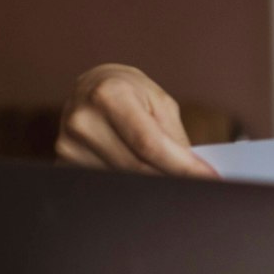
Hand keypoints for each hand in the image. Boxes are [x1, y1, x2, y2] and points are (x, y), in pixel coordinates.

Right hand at [56, 64, 215, 176]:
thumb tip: (192, 173)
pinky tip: (141, 176)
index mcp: (108, 95)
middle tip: (199, 186)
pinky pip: (107, 183)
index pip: (149, 144)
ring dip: (151, 183)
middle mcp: (82, 119)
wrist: (91, 87)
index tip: (209, 180)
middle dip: (172, 179)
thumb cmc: (131, 91)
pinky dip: (130, 184)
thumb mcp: (160, 102)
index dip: (181, 167)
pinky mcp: (64, 161)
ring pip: (123, 181)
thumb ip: (173, 137)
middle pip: (137, 168)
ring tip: (166, 173)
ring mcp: (68, 144)